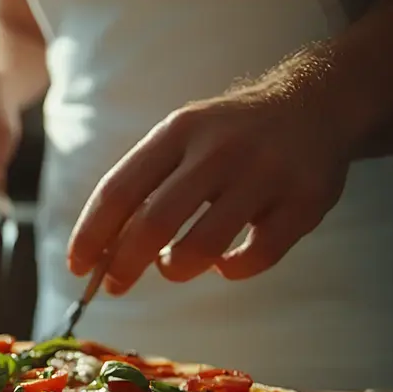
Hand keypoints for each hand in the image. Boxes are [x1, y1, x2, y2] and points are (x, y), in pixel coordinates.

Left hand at [67, 86, 351, 294]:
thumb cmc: (227, 138)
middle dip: (124, 264)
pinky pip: (256, 257)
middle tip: (114, 286)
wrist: (316, 105)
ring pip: (203, 246)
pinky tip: (224, 263)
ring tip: (172, 266)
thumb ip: (144, 188)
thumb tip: (98, 254)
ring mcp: (265, 175)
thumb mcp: (180, 141)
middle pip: (154, 223)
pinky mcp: (305, 201)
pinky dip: (231, 271)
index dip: (90, 235)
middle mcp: (219, 150)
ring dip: (176, 268)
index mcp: (177, 132)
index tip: (77, 267)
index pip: (118, 190)